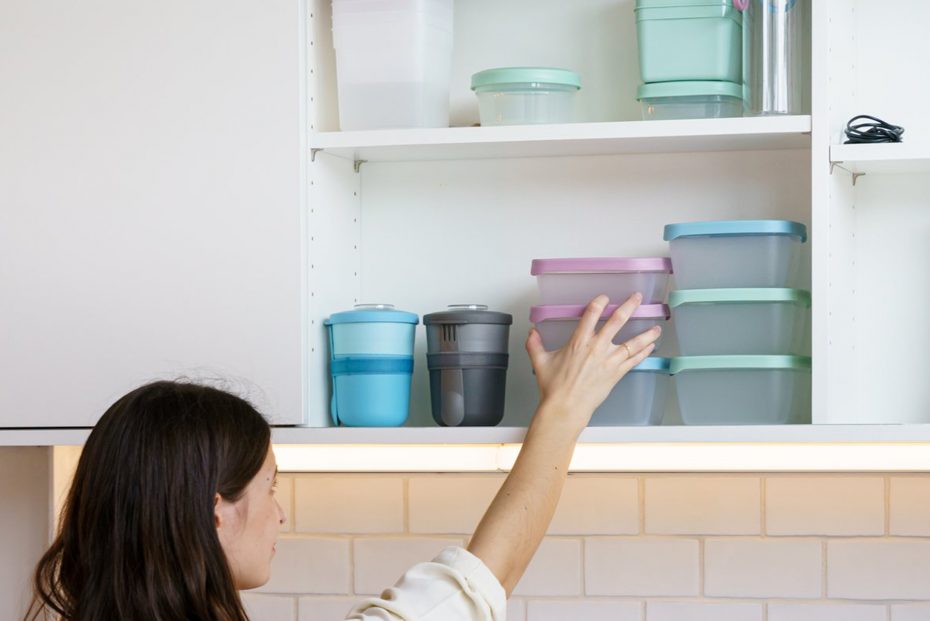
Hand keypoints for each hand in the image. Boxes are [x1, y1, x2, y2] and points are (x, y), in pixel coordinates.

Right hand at [525, 293, 660, 431]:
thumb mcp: (540, 362)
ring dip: (646, 334)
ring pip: (632, 342)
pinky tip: (650, 347)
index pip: (591, 314)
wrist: (566, 407)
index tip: (604, 298)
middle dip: (629, 307)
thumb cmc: (554, 387)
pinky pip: (634, 360)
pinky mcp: (616, 374)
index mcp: (579, 342)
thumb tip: (532, 333)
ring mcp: (609, 360)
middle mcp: (596, 348)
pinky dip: (644, 353)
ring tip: (656, 327)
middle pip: (617, 321)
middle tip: (637, 298)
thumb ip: (535, 344)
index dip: (599, 302)